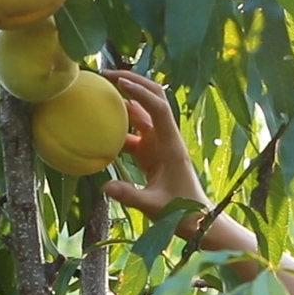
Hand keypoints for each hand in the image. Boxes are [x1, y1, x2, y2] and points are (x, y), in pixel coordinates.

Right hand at [101, 70, 212, 228]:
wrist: (196, 220)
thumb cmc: (181, 213)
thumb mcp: (154, 206)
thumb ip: (130, 196)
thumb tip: (105, 187)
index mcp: (171, 145)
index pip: (159, 108)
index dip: (140, 93)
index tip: (119, 83)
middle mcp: (165, 138)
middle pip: (152, 98)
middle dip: (133, 81)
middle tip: (105, 74)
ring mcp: (158, 143)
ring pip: (141, 112)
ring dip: (123, 99)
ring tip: (97, 89)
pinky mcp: (150, 152)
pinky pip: (132, 132)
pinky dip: (117, 125)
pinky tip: (97, 123)